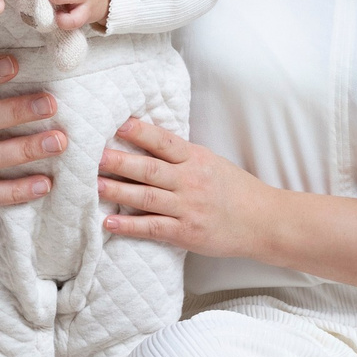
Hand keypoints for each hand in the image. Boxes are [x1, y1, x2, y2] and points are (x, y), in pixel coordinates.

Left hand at [97, 117, 270, 256]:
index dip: (140, 133)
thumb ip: (181, 155)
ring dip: (118, 191)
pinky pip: (153, 227)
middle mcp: (190, 181)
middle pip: (149, 169)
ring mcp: (188, 207)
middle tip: (92, 155)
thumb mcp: (211, 163)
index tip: (118, 125)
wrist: (263, 221)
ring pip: (147, 197)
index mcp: (196, 159)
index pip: (164, 142)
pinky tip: (109, 222)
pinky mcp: (187, 232)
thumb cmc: (235, 190)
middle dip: (118, 161)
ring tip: (93, 185)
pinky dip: (130, 225)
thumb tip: (146, 141)